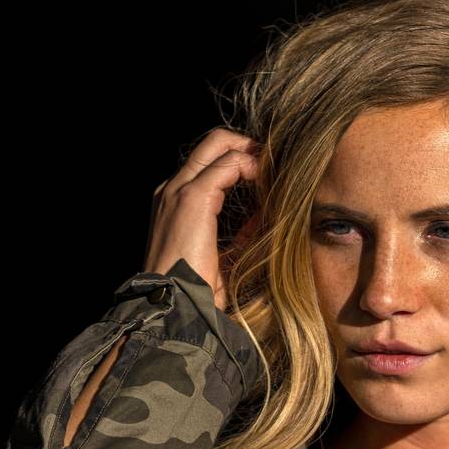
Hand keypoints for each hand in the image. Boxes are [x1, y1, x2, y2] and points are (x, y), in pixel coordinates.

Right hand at [144, 128, 260, 312]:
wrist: (178, 305)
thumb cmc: (199, 290)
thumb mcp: (226, 256)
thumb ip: (243, 231)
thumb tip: (267, 214)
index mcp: (176, 203)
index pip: (209, 163)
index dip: (241, 160)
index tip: (268, 173)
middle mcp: (173, 190)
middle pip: (213, 142)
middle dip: (248, 144)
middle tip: (276, 161)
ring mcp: (179, 190)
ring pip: (220, 144)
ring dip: (253, 153)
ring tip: (275, 170)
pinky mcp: (192, 197)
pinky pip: (228, 164)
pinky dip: (252, 167)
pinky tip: (267, 181)